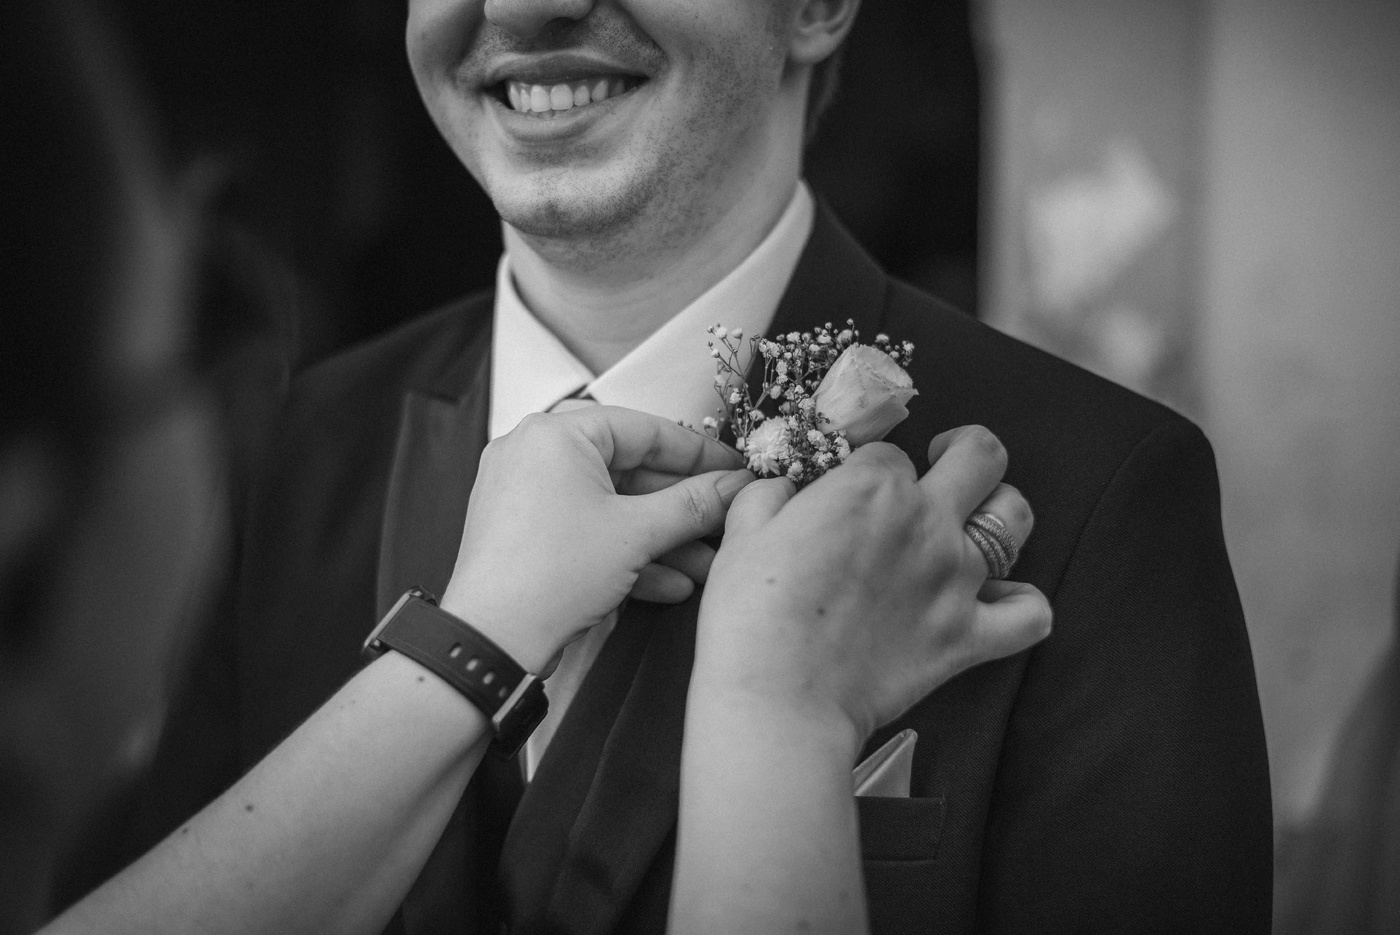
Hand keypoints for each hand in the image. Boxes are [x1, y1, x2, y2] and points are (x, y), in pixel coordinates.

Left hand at [440, 407, 752, 672]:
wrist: (489, 641)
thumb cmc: (553, 573)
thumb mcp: (637, 533)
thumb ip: (694, 504)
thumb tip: (738, 486)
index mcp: (557, 434)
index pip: (645, 429)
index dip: (699, 454)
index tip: (736, 472)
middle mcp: (535, 453)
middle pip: (629, 470)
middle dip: (681, 509)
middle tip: (724, 524)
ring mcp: (526, 494)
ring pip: (611, 507)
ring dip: (661, 538)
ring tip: (705, 566)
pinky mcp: (525, 534)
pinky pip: (586, 530)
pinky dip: (626, 552)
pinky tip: (671, 585)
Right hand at [695, 426, 1051, 745]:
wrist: (778, 699)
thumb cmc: (751, 616)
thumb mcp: (743, 533)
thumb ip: (772, 495)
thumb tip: (788, 492)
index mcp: (871, 487)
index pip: (888, 453)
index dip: (868, 468)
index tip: (851, 490)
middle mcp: (926, 521)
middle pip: (981, 455)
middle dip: (963, 449)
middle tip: (942, 461)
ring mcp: (956, 580)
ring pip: (1015, 517)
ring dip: (1000, 509)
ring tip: (973, 521)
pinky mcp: (968, 637)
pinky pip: (1029, 613)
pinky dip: (1022, 603)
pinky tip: (997, 600)